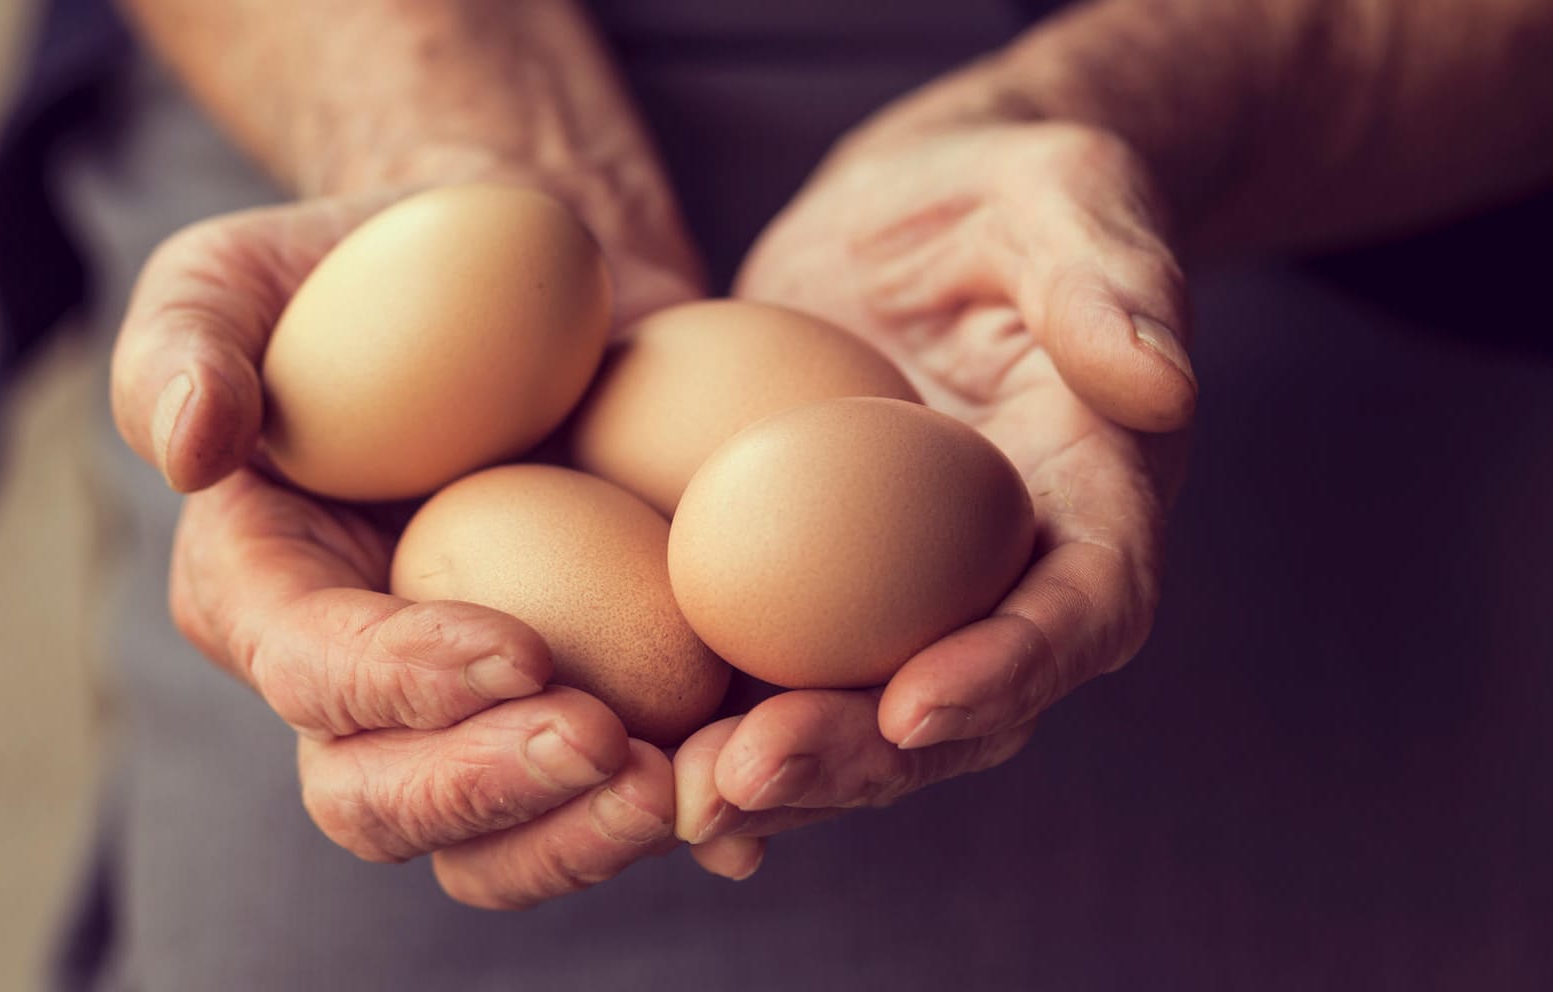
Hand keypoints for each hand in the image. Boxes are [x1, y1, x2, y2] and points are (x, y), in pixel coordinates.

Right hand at [111, 188, 701, 907]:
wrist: (523, 275)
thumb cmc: (364, 266)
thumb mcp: (241, 270)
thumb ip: (186, 339)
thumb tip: (190, 446)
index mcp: (263, 593)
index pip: (308, 671)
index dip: (399, 683)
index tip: (519, 652)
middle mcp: (355, 681)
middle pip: (383, 803)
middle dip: (488, 795)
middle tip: (607, 747)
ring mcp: (471, 706)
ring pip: (498, 839)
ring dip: (585, 836)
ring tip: (688, 787)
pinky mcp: (582, 693)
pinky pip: (610, 793)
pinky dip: (678, 812)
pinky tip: (744, 797)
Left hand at [674, 122, 1193, 878]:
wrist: (911, 215)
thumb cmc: (1004, 192)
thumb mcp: (1064, 195)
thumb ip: (1111, 279)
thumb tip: (1158, 383)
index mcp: (1093, 500)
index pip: (1083, 607)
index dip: (1012, 667)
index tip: (919, 703)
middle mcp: (1007, 576)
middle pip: (961, 705)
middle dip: (863, 757)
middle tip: (751, 775)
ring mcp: (907, 595)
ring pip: (862, 721)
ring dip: (781, 773)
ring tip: (679, 796)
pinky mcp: (816, 587)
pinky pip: (779, 675)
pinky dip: (720, 730)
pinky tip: (642, 767)